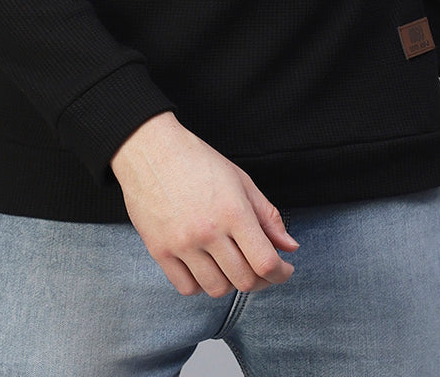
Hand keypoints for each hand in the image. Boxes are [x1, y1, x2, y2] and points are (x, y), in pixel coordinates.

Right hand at [110, 111, 299, 296]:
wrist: (149, 149)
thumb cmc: (197, 160)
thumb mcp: (240, 180)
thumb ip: (267, 215)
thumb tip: (290, 247)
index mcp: (233, 211)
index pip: (265, 261)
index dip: (281, 273)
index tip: (283, 269)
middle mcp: (208, 231)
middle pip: (244, 280)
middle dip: (260, 279)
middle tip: (260, 268)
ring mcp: (182, 243)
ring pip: (217, 289)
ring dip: (229, 282)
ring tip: (230, 264)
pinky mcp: (159, 251)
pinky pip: (187, 288)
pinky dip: (200, 284)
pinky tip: (204, 267)